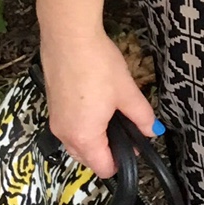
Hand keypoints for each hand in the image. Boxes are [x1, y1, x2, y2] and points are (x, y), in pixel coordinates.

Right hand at [40, 30, 160, 178]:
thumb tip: (152, 130)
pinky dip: (82, 123)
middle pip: (88, 158)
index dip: (123, 160)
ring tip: (110, 112)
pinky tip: (94, 101)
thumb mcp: (127, 92)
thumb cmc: (96, 64)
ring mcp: (55, 120)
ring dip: (94, 136)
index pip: (104, 168)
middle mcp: (65, 134)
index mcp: (84, 137)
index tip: (134, 143)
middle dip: (108, 149)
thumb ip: (142, 117)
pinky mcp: (51, 105)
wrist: (68, 36)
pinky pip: (69, 127)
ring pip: (77, 143)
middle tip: (126, 126)